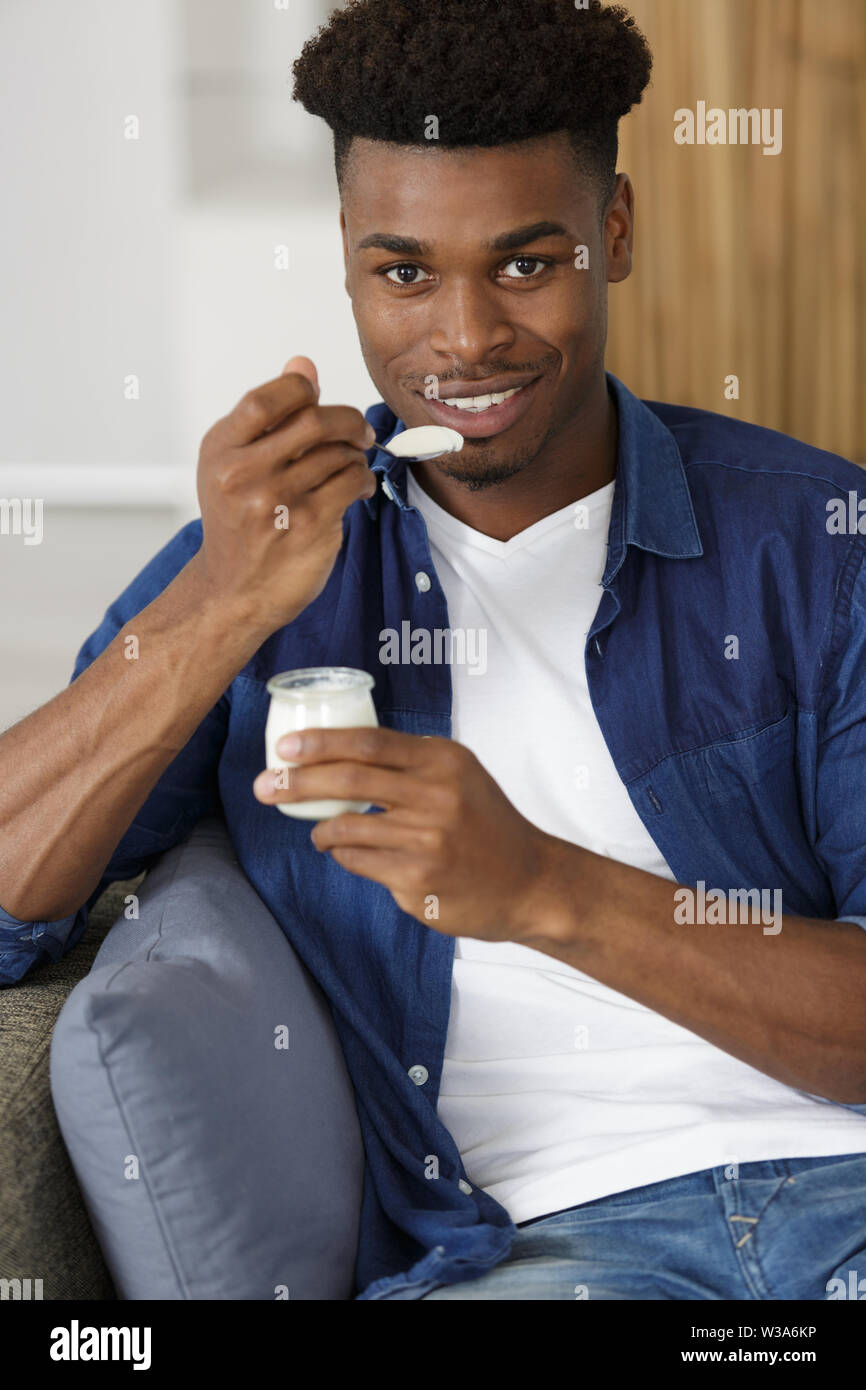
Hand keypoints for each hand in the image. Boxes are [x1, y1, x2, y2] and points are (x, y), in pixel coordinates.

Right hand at [191, 355, 377, 639]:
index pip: (269, 397)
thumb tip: (303, 364)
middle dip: (347, 421)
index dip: (304, 390)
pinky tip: (357, 488)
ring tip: (352, 467)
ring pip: (339, 453)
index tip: (318, 400)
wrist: (234, 590)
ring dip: (356, 456)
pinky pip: (352, 482)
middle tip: (359, 431)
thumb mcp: (234, 465)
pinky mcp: (309, 526)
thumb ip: (269, 417)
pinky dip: (363, 480)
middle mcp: (242, 473)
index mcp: (221, 449)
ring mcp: (276, 501)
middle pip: (314, 420)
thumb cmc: (238, 524)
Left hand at [253, 726, 557, 941]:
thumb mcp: (460, 775)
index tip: (285, 746)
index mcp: (443, 761)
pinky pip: (359, 862)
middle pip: (348, 780)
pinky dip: (344, 855)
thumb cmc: (487, 824)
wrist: (529, 880)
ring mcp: (427, 840)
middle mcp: (437, 796)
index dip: (320, 742)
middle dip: (296, 783)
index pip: (368, 742)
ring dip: (320, 830)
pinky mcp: (418, 880)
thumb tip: (338, 753)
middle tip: (265, 786)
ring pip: (345, 827)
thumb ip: (410, 762)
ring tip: (319, 832)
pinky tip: (350, 854)